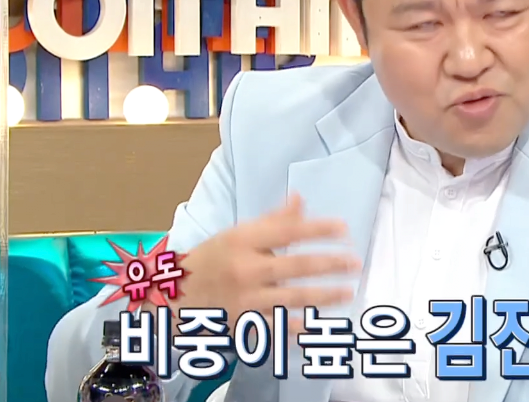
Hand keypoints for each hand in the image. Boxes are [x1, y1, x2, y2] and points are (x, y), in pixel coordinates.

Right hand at [174, 194, 361, 326]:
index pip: (287, 231)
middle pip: (295, 266)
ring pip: (292, 299)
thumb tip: (301, 199)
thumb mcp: (237, 234)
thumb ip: (272, 221)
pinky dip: (300, 329)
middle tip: (355, 263)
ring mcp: (245, 300)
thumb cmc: (212, 260)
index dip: (318, 229)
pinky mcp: (244, 325)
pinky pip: (278, 328)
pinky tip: (321, 326)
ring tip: (347, 292)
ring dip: (324, 297)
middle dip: (330, 264)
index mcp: (242, 241)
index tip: (344, 228)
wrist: (172, 297)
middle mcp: (244, 269)